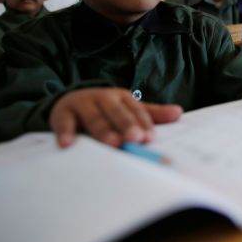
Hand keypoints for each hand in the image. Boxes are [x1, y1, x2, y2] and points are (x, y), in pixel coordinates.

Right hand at [49, 88, 181, 147]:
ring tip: (112, 143)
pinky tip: (68, 145)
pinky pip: (64, 123)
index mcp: (123, 97)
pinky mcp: (63, 112)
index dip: (143, 124)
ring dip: (103, 131)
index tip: (150, 138)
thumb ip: (152, 114)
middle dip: (126, 125)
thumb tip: (179, 113)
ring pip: (94, 118)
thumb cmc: (106, 110)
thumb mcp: (128, 109)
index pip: (136, 111)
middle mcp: (104, 98)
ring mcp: (83, 103)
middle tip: (134, 139)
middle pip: (116, 112)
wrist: (70, 101)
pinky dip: (65, 133)